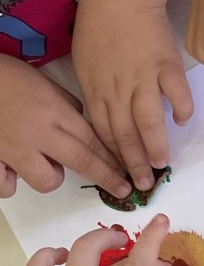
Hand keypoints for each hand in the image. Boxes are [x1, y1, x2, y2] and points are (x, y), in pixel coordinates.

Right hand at [0, 58, 129, 201]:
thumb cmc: (5, 76)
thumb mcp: (43, 83)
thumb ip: (66, 106)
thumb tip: (82, 124)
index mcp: (54, 111)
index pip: (93, 139)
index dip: (114, 159)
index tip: (129, 173)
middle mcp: (39, 132)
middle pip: (82, 161)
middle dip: (107, 177)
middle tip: (122, 190)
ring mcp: (14, 148)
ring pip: (47, 180)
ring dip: (51, 176)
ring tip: (44, 163)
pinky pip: (8, 186)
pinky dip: (10, 181)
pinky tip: (8, 170)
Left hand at [73, 0, 192, 192]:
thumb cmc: (100, 26)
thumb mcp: (85, 63)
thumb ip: (98, 93)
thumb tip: (109, 121)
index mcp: (96, 88)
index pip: (104, 132)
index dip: (114, 157)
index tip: (123, 174)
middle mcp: (118, 88)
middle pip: (125, 133)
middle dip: (134, 162)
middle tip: (145, 183)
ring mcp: (143, 76)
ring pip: (148, 120)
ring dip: (155, 145)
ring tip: (163, 164)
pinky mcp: (166, 65)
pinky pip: (176, 93)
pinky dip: (180, 109)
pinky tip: (182, 120)